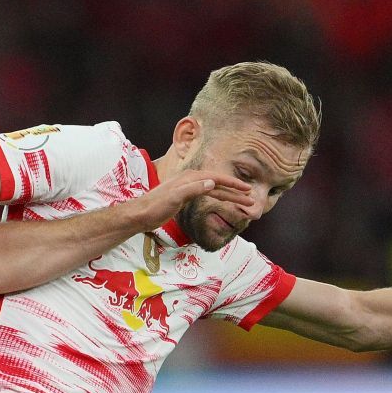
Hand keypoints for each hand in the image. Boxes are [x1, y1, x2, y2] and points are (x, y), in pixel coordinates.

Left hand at [120, 170, 255, 235]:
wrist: (140, 214)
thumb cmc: (155, 206)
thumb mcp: (174, 198)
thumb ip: (193, 189)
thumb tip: (212, 182)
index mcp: (190, 178)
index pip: (217, 178)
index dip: (232, 184)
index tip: (246, 189)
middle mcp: (191, 180)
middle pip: (218, 185)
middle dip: (235, 192)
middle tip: (251, 199)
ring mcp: (188, 188)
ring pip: (214, 191)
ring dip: (229, 196)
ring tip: (243, 203)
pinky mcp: (185, 197)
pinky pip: (207, 196)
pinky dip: (218, 199)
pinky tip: (224, 201)